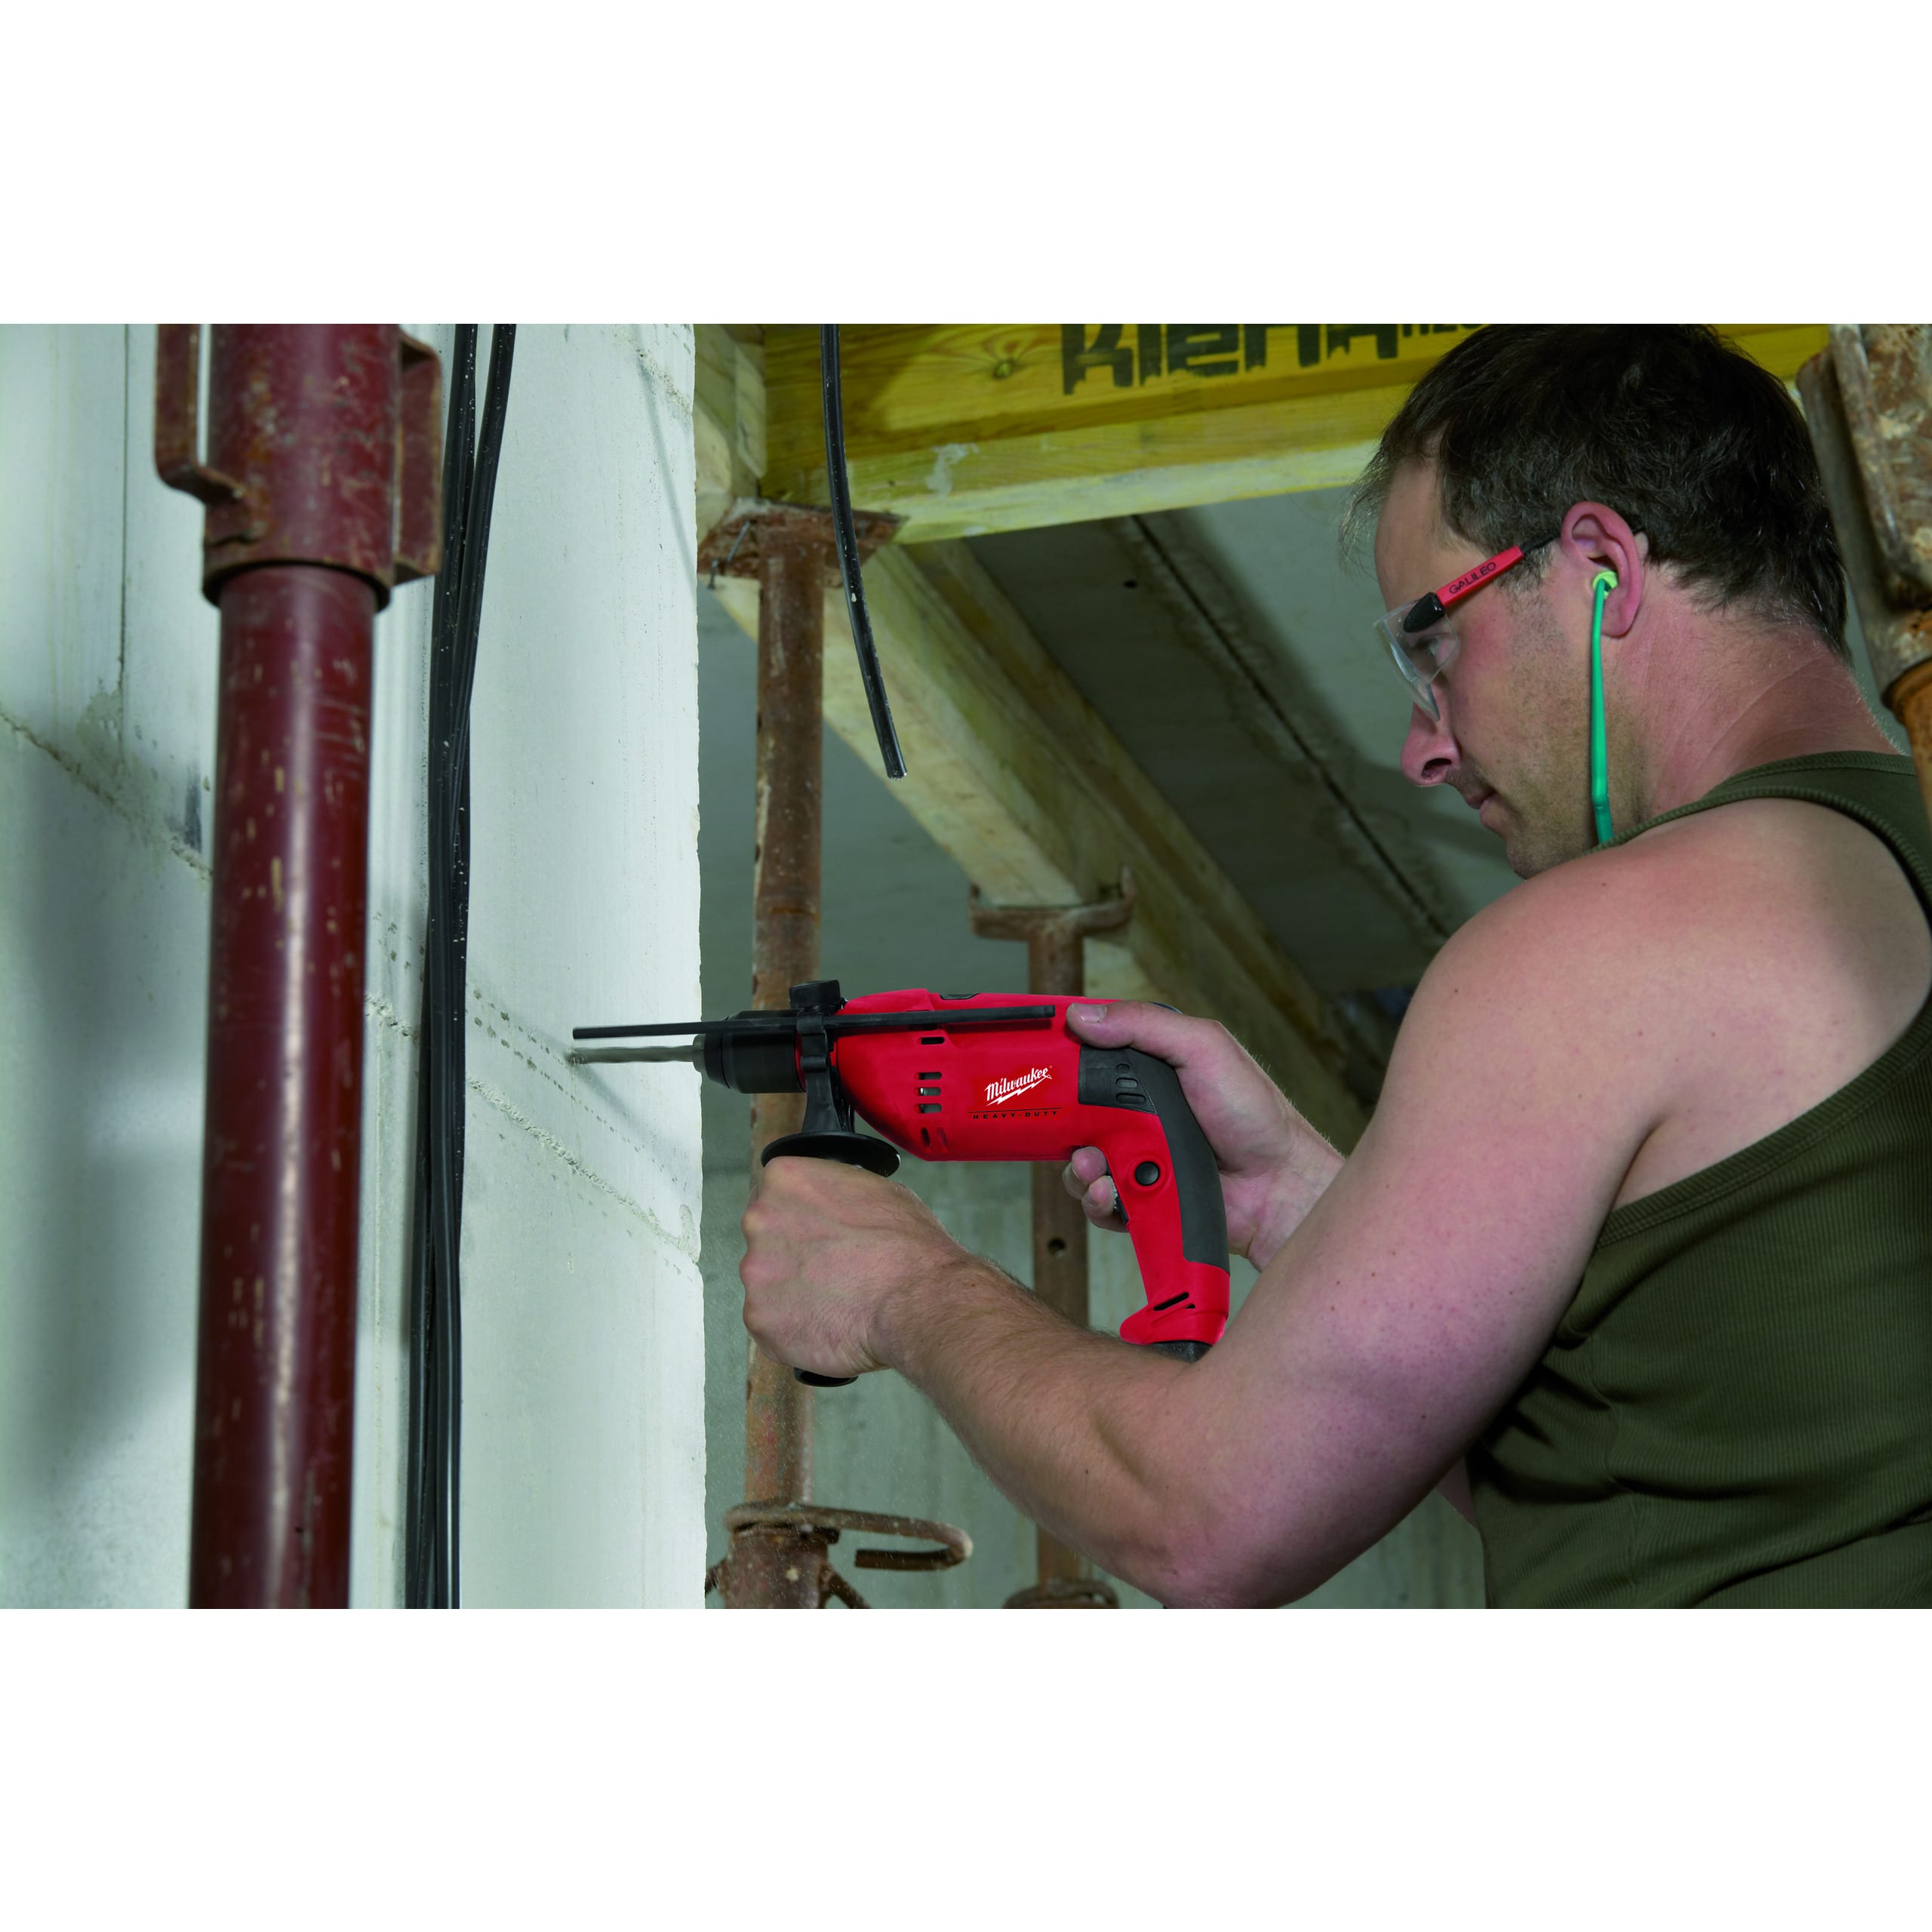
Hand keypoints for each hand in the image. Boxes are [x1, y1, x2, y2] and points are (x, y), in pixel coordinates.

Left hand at [740, 1157, 978, 1379]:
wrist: (915, 1301)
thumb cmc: (906, 1245)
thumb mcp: (876, 1190)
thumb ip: (832, 1193)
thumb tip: (829, 1208)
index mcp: (783, 1180)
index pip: (773, 1194)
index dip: (799, 1217)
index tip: (817, 1234)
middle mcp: (759, 1221)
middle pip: (766, 1239)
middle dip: (793, 1255)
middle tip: (831, 1271)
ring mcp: (754, 1273)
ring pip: (768, 1284)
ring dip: (794, 1293)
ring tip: (837, 1302)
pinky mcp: (758, 1319)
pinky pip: (771, 1323)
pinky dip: (795, 1329)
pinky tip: (829, 1325)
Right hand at [1061, 1001, 1343, 1267]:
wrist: (1279, 1185)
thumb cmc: (1254, 1114)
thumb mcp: (1203, 1048)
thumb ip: (1144, 1025)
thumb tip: (1084, 1017)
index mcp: (1147, 1070)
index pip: (1088, 1059)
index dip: (1059, 1063)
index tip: (1034, 1066)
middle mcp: (1136, 1113)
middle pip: (1072, 1115)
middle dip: (1060, 1126)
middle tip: (1069, 1133)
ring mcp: (1136, 1157)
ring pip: (1080, 1163)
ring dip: (1080, 1169)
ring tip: (1096, 1169)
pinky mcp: (1139, 1197)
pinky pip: (1099, 1202)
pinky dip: (1098, 1201)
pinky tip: (1112, 1195)